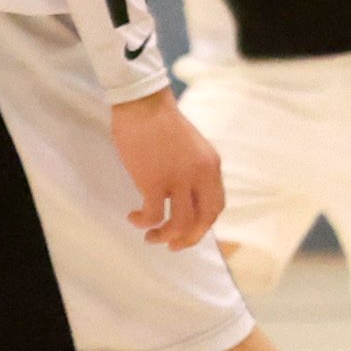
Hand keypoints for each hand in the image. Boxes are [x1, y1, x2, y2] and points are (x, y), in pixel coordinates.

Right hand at [107, 92, 222, 248]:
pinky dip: (144, 222)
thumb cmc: (161, 123)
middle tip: (174, 246)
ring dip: (165, 236)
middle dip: (190, 238)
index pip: (216, 205)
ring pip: (180, 223)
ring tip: (151, 237)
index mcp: (211, 167)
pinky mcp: (153, 181)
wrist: (144, 104)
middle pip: (204, 220)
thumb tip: (185, 193)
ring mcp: (178, 180)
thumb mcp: (191, 148)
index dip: (204, 223)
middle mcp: (200, 176)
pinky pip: (154, 214)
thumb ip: (193, 170)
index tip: (190, 230)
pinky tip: (134, 218)